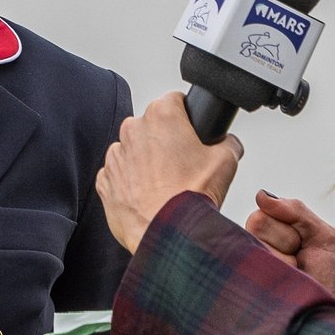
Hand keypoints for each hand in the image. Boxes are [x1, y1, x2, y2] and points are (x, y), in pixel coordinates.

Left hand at [95, 92, 242, 253]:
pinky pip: (120, 174)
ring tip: (166, 183)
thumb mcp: (227, 161)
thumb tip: (228, 142)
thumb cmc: (190, 197)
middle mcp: (133, 129)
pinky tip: (150, 195)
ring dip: (146, 161)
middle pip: (152, 125)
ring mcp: (116, 155)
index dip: (186, 115)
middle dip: (166, 140)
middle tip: (183, 163)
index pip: (174, 100)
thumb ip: (229, 141)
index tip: (190, 130)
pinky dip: (131, 182)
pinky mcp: (105, 179)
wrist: (167, 233)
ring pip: (134, 149)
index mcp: (161, 116)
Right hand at [244, 191, 334, 301]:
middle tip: (301, 261)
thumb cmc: (328, 277)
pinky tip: (285, 284)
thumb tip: (261, 195)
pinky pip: (255, 263)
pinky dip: (278, 271)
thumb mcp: (324, 236)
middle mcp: (252, 246)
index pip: (265, 210)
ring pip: (255, 241)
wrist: (330, 315)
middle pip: (257, 221)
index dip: (292, 226)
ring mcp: (245, 264)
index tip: (306, 245)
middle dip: (288, 241)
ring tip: (294, 275)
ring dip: (284, 260)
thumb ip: (296, 210)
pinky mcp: (242, 283)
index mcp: (272, 232)